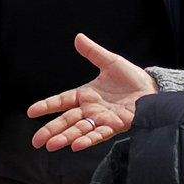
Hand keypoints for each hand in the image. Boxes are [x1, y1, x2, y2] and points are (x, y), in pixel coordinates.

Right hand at [27, 33, 155, 152]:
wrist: (152, 89)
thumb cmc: (132, 77)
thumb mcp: (111, 62)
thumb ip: (93, 52)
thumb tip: (78, 37)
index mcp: (86, 94)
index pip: (62, 101)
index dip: (47, 106)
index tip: (31, 112)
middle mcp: (90, 109)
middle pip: (66, 121)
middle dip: (51, 131)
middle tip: (36, 142)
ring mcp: (101, 119)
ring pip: (79, 130)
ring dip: (66, 138)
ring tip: (52, 145)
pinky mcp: (115, 126)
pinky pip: (99, 134)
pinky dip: (88, 139)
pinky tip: (76, 146)